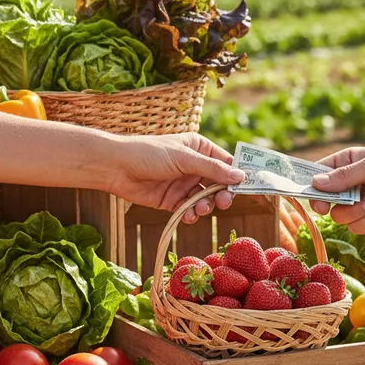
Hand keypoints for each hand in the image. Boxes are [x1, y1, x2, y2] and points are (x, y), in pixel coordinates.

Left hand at [108, 133, 244, 222]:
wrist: (116, 167)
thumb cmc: (149, 153)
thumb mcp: (184, 158)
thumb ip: (212, 169)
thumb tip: (240, 177)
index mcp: (200, 148)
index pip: (226, 163)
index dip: (237, 176)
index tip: (248, 188)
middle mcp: (194, 166)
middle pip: (219, 184)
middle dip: (222, 194)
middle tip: (223, 202)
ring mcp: (183, 184)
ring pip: (205, 199)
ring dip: (205, 206)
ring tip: (199, 209)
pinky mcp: (172, 200)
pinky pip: (189, 210)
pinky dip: (190, 214)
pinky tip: (186, 215)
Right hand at [310, 146, 364, 232]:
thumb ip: (344, 176)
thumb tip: (315, 183)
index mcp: (346, 164)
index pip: (318, 174)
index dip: (311, 185)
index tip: (310, 194)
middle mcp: (349, 185)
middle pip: (323, 199)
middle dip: (328, 204)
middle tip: (326, 208)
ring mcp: (357, 204)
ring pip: (339, 216)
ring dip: (355, 212)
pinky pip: (355, 228)